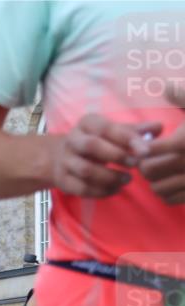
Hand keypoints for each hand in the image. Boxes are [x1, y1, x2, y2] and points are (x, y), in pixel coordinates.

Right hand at [49, 114, 160, 197]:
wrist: (61, 158)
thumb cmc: (97, 142)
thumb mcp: (113, 132)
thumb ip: (135, 131)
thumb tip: (158, 128)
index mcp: (86, 124)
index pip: (106, 129)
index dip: (127, 139)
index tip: (146, 150)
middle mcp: (72, 140)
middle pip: (92, 146)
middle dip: (116, 156)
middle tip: (135, 165)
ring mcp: (65, 161)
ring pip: (86, 170)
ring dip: (110, 177)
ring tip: (127, 180)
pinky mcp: (62, 180)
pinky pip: (81, 188)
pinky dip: (101, 191)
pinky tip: (115, 189)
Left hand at [136, 88, 184, 204]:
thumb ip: (184, 95)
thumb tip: (167, 87)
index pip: (147, 151)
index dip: (142, 148)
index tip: (147, 143)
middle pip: (149, 171)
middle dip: (145, 165)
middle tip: (148, 158)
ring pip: (157, 188)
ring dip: (154, 180)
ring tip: (160, 170)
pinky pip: (171, 200)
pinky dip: (166, 193)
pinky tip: (172, 181)